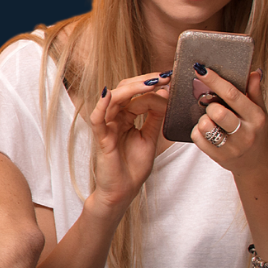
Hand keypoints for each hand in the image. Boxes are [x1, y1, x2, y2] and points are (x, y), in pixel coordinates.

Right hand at [88, 72, 170, 209]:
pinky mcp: (101, 138)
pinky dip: (101, 106)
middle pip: (124, 91)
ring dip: (131, 89)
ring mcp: (107, 126)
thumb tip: (165, 96)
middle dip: (144, 82)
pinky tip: (109, 95)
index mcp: (125, 116)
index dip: (152, 85)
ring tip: (151, 84)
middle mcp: (114, 117)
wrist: (124, 191)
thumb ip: (154, 118)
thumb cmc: (134, 166)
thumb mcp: (150, 138)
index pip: (136, 94)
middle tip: (164, 76)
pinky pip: (97, 119)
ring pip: (113, 100)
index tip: (170, 79)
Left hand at [192, 67, 267, 176]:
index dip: (214, 80)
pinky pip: (197, 137)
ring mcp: (232, 148)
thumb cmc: (254, 131)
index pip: (233, 95)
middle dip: (209, 106)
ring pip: (205, 125)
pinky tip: (207, 132)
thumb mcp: (259, 112)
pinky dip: (198, 132)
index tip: (201, 69)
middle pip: (217, 112)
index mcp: (256, 117)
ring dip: (203, 119)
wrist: (256, 164)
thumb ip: (254, 92)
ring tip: (212, 121)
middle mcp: (246, 133)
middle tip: (213, 108)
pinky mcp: (219, 157)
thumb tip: (253, 72)